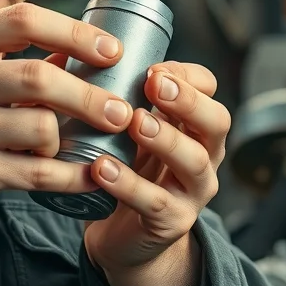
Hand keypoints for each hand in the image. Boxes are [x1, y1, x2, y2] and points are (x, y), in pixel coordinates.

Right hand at [0, 3, 134, 254]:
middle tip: (121, 111)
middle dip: (91, 96)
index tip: (111, 52)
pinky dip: (73, 176)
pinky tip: (90, 175)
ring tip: (66, 146)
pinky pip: (39, 173)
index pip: (24, 19)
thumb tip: (86, 50)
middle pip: (41, 77)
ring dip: (67, 140)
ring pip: (43, 128)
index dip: (75, 33)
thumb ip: (11, 56)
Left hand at [82, 61, 229, 285]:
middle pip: (217, 122)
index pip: (209, 89)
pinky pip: (154, 202)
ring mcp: (192, 191)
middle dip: (188, 101)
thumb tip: (68, 51)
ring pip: (194, 162)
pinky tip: (102, 168)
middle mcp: (204, 154)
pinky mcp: (170, 221)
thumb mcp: (128, 128)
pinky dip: (129, 184)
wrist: (122, 235)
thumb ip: (115, 94)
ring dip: (165, 138)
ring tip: (134, 123)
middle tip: (155, 85)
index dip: (186, 74)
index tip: (152, 66)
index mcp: (194, 124)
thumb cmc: (126, 168)